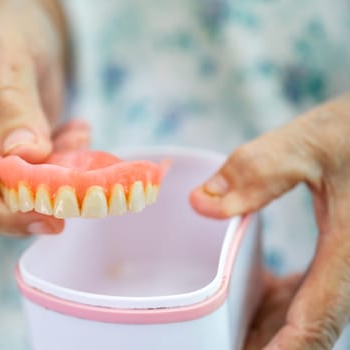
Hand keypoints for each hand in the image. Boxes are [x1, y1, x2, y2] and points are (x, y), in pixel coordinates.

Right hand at [0, 1, 87, 234]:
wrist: (8, 32)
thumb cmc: (3, 31)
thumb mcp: (7, 52)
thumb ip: (10, 102)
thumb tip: (23, 156)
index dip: (2, 209)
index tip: (52, 217)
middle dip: (30, 203)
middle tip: (82, 186)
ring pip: (0, 199)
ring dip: (46, 183)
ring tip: (76, 140)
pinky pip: (14, 189)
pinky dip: (48, 175)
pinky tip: (70, 140)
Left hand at [190, 94, 349, 348]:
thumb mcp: (310, 145)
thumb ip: (257, 171)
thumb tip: (200, 202)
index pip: (315, 322)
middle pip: (310, 329)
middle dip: (266, 345)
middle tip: (218, 342)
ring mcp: (349, 265)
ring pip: (311, 315)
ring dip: (272, 328)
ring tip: (225, 330)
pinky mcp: (342, 255)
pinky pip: (312, 292)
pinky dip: (280, 301)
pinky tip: (255, 290)